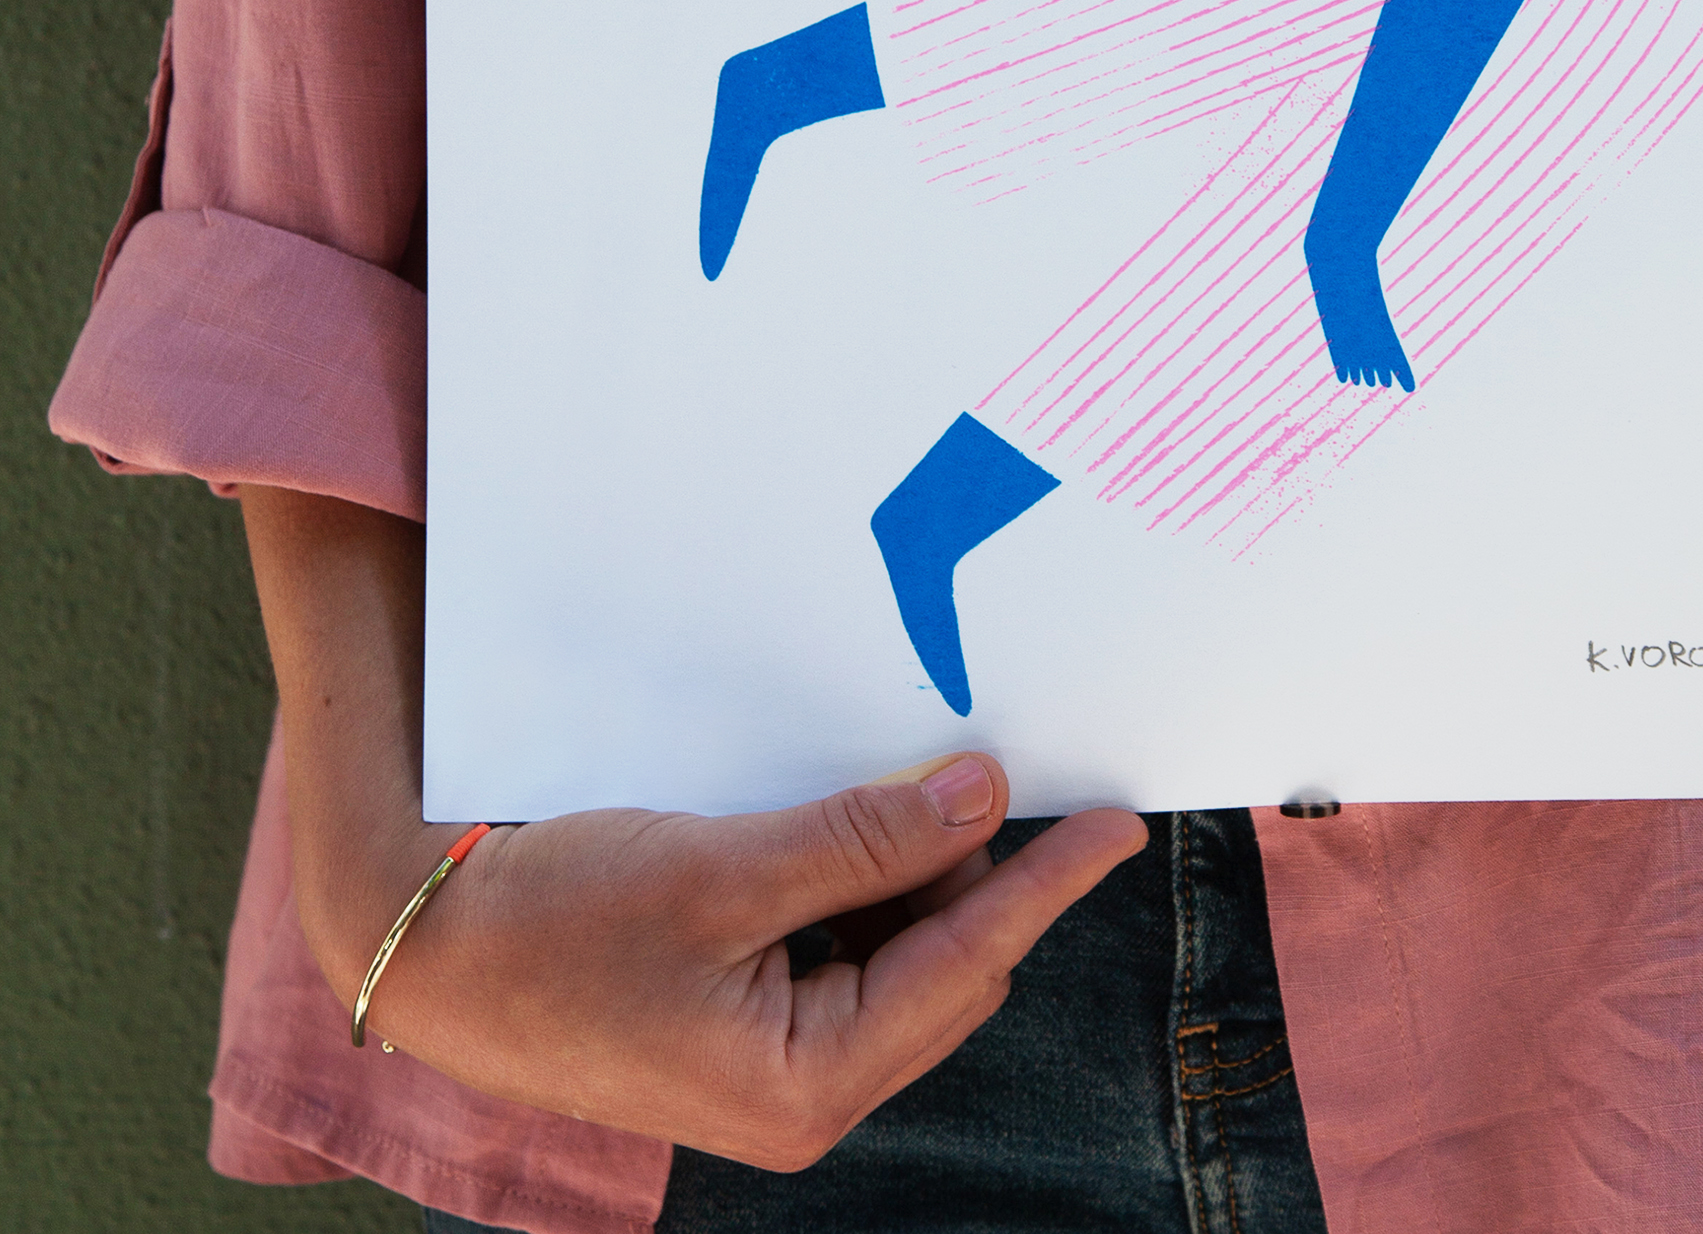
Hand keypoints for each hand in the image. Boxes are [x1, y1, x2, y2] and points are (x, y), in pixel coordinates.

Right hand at [241, 490, 1145, 1170]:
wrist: (429, 952)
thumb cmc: (557, 921)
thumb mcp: (722, 869)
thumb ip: (860, 842)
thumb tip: (979, 801)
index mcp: (806, 1085)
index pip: (966, 964)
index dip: (1046, 886)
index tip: (1118, 826)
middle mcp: (803, 1094)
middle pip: (940, 963)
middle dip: (960, 865)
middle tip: (971, 763)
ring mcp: (771, 1066)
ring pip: (895, 951)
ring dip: (902, 867)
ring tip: (891, 785)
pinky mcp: (742, 1028)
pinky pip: (840, 950)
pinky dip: (853, 881)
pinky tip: (836, 823)